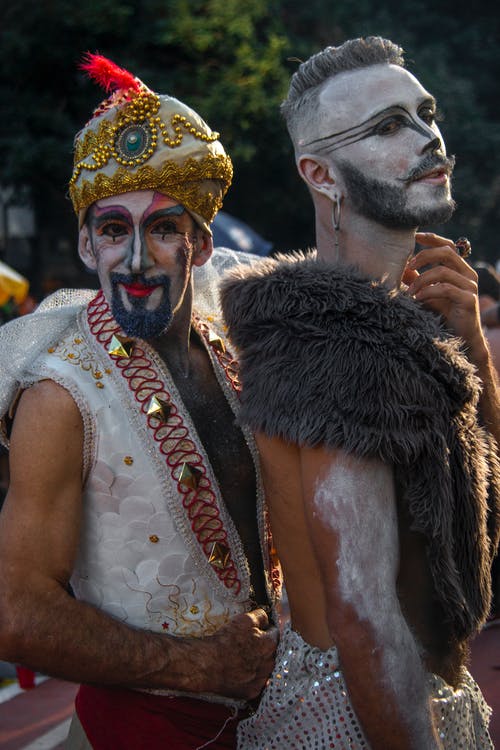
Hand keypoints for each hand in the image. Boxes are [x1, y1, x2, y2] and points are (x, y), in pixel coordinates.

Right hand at [205, 608, 278, 699]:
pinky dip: (250, 678)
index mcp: (270, 644)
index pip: (274, 633)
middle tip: (246, 645)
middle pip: (270, 652)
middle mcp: (269, 663)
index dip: (264, 630)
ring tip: (241, 659)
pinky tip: (239, 672)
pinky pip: (256, 682)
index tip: (256, 632)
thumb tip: (266, 619)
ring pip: (264, 668)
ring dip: (257, 663)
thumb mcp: (244, 619)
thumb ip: (260, 616)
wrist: (207, 665)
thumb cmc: (225, 641)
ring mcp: (261, 679)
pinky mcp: (252, 691)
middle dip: (262, 648)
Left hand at [402, 232, 487, 364]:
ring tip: (409, 292)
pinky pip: (445, 289)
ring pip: (442, 271)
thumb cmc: (443, 315)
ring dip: (421, 280)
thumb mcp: (426, 294)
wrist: (460, 339)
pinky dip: (427, 292)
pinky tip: (417, 299)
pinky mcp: (469, 299)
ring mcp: (470, 286)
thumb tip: (401, 268)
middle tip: (407, 266)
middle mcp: (467, 274)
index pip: (447, 246)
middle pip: (446, 252)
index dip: (432, 239)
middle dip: (423, 256)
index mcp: (459, 269)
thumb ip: (417, 280)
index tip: (414, 236)